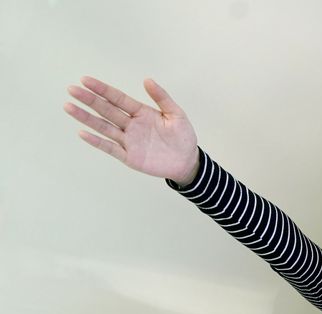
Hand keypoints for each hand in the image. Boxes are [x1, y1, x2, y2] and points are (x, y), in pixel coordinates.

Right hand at [64, 76, 199, 185]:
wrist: (187, 161)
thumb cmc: (183, 137)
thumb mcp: (176, 115)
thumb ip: (162, 98)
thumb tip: (147, 79)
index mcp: (141, 112)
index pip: (118, 98)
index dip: (102, 89)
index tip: (85, 80)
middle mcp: (131, 125)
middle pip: (106, 110)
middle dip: (89, 100)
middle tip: (72, 89)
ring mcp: (128, 141)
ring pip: (104, 127)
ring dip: (86, 118)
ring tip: (69, 107)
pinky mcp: (129, 157)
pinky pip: (110, 148)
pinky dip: (97, 141)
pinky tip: (83, 133)